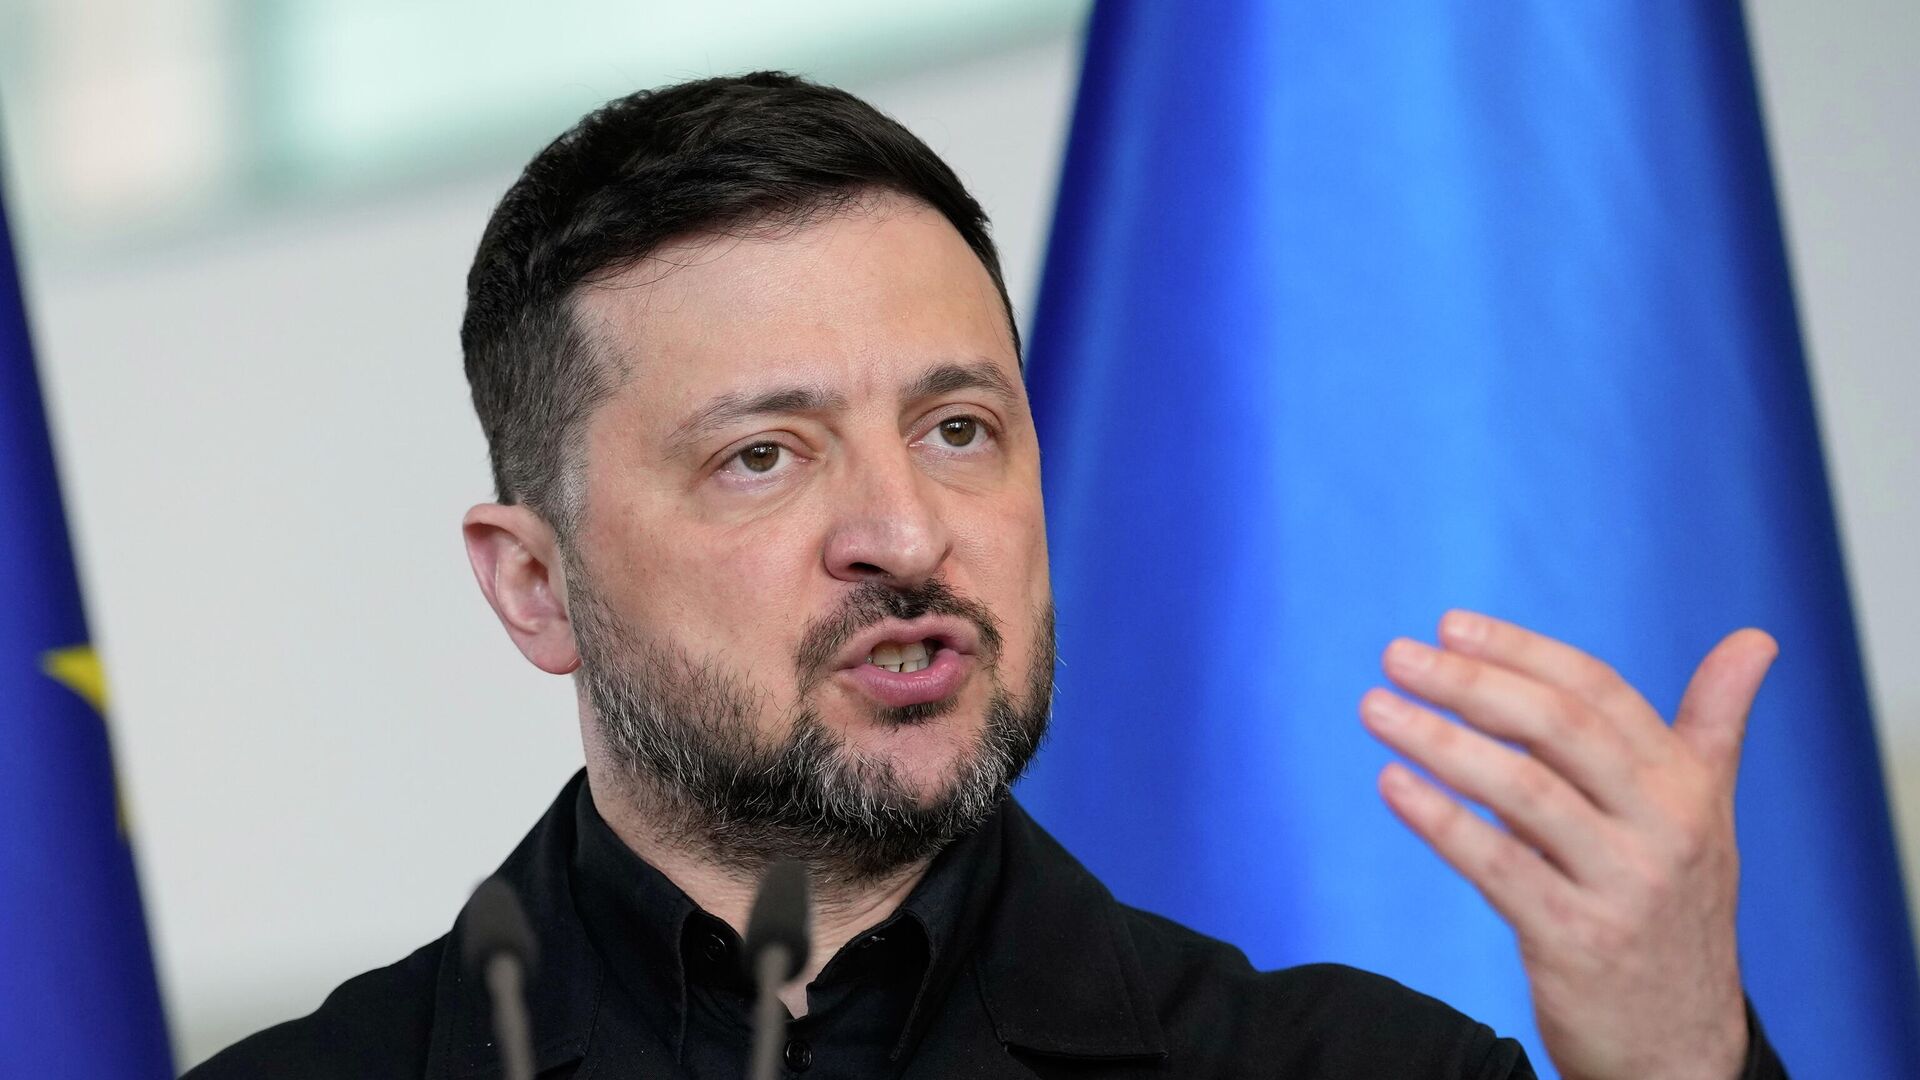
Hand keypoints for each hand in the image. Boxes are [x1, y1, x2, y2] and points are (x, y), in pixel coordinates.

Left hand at [1358, 610, 1777, 1079]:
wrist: (1682, 1048)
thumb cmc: (1675, 911)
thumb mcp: (1706, 815)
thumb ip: (1713, 725)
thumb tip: (1755, 637)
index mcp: (1687, 785)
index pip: (1598, 692)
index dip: (1520, 651)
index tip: (1449, 625)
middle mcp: (1665, 827)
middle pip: (1559, 729)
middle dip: (1472, 684)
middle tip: (1397, 655)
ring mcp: (1623, 885)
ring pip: (1523, 791)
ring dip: (1440, 742)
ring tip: (1376, 708)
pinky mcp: (1576, 940)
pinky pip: (1498, 866)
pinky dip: (1441, 820)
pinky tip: (1393, 783)